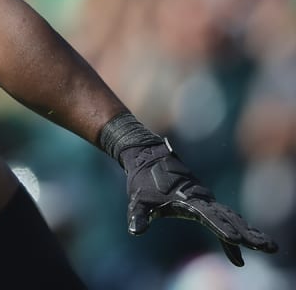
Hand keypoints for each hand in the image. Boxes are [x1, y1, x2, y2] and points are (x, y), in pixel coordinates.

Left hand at [122, 141, 277, 266]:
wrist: (148, 157)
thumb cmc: (142, 180)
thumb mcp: (138, 200)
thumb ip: (138, 216)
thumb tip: (135, 231)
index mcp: (189, 200)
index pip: (210, 218)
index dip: (222, 228)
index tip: (235, 239)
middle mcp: (202, 199)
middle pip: (230, 219)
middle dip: (249, 234)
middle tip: (268, 247)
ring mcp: (206, 199)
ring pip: (232, 217)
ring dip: (249, 231)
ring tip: (268, 246)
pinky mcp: (204, 200)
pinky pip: (225, 216)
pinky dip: (236, 227)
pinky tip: (244, 241)